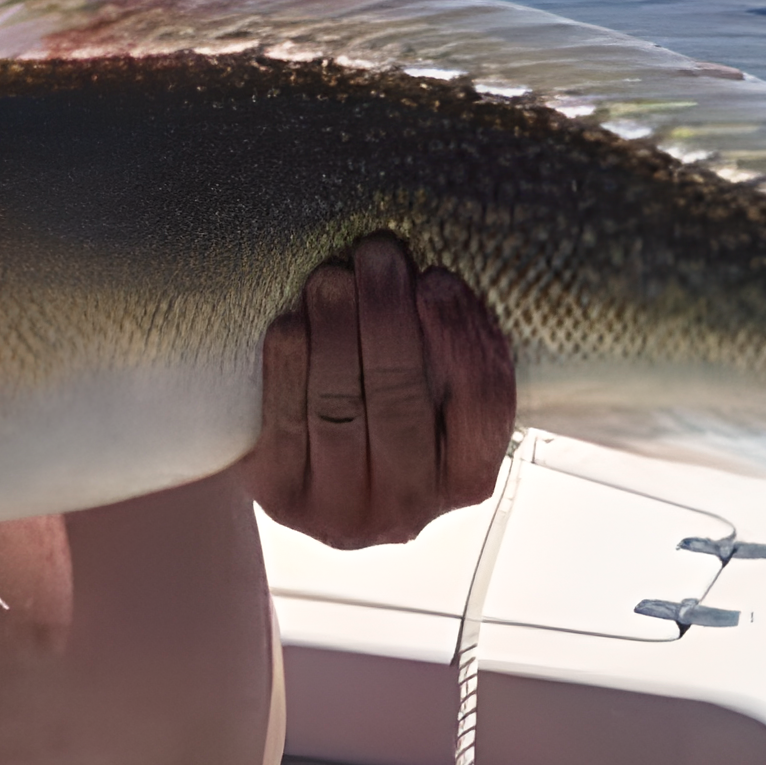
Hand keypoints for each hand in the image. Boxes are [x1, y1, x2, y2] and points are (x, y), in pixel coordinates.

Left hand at [248, 235, 515, 549]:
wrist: (306, 466)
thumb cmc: (383, 403)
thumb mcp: (431, 384)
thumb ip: (444, 341)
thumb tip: (432, 267)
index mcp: (466, 477)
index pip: (482, 406)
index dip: (462, 339)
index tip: (437, 278)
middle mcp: (411, 507)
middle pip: (402, 402)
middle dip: (388, 318)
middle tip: (377, 255)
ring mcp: (343, 510)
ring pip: (340, 411)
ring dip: (335, 334)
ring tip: (331, 278)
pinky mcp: (283, 498)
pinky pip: (285, 425)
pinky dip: (288, 370)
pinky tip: (290, 324)